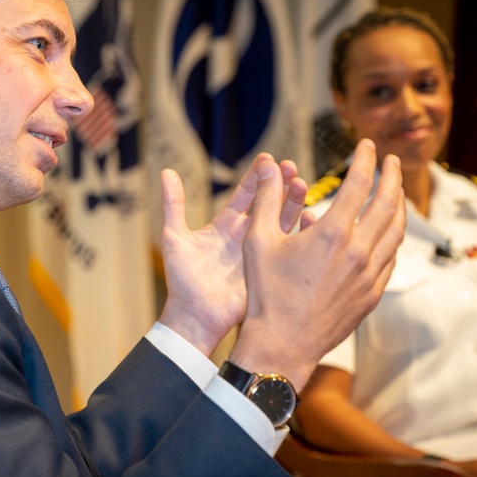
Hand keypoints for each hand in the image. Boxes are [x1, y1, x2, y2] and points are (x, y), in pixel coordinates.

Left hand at [158, 153, 307, 355]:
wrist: (195, 317)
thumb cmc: (182, 281)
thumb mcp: (175, 238)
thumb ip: (173, 205)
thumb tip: (166, 171)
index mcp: (225, 226)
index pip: (245, 194)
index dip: (257, 176)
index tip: (268, 158)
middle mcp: (245, 236)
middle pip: (268, 203)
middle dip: (281, 184)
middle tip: (292, 167)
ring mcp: (260, 252)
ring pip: (281, 222)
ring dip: (293, 203)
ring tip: (303, 184)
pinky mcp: (270, 269)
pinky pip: (289, 247)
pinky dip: (300, 232)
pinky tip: (310, 217)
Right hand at [229, 138, 405, 385]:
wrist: (282, 344)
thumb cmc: (266, 294)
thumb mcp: (257, 241)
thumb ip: (267, 200)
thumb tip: (269, 167)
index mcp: (333, 234)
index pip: (359, 183)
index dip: (366, 159)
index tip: (367, 146)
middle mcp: (359, 252)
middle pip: (389, 204)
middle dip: (392, 177)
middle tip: (392, 161)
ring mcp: (369, 275)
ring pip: (396, 232)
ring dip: (399, 206)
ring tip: (396, 192)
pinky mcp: (371, 295)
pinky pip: (390, 258)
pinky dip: (392, 238)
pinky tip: (386, 232)